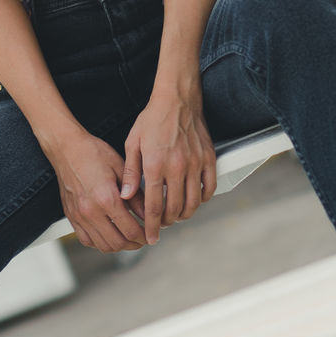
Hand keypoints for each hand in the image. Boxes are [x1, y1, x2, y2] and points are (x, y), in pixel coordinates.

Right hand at [50, 131, 148, 253]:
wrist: (66, 148)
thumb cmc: (94, 153)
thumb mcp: (120, 168)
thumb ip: (135, 195)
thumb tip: (148, 215)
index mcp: (106, 198)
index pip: (130, 230)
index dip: (144, 236)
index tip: (151, 234)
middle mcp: (91, 211)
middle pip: (117, 243)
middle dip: (134, 244)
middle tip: (143, 239)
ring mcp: (79, 216)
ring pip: (102, 246)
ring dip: (119, 246)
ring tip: (129, 239)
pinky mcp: (71, 216)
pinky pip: (87, 240)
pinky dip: (100, 243)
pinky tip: (110, 235)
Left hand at [120, 93, 216, 244]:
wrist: (177, 98)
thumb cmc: (153, 119)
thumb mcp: (133, 142)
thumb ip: (130, 172)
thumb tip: (125, 196)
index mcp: (156, 164)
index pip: (154, 206)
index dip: (152, 226)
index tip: (150, 238)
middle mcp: (177, 167)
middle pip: (175, 209)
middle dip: (167, 222)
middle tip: (162, 224)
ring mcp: (196, 164)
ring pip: (194, 203)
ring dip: (184, 214)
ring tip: (176, 214)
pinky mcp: (209, 159)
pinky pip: (209, 188)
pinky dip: (202, 199)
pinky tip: (193, 199)